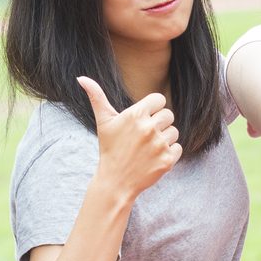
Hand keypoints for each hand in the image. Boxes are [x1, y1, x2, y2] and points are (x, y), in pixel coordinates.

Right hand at [78, 77, 180, 198]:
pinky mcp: (168, 160)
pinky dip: (169, 153)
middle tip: (143, 136)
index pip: (159, 99)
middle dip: (158, 124)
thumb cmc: (109, 148)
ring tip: (147, 148)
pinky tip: (153, 158)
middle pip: (168, 115)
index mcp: (136, 115)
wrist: (115, 181)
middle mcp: (149, 128)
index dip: (152, 108)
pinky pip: (178, 148)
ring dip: (164, 139)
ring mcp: (159, 145)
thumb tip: (81, 78)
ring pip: (174, 131)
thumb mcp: (103, 122)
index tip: (143, 119)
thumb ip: (96, 97)